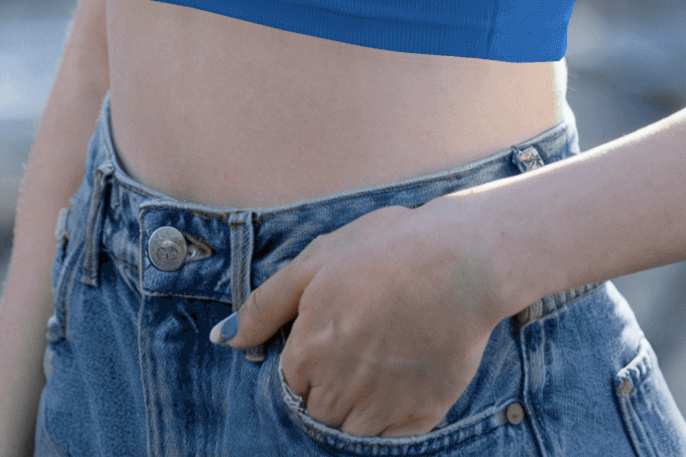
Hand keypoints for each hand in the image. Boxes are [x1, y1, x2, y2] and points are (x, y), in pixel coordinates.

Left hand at [210, 195, 505, 437]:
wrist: (462, 259)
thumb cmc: (386, 249)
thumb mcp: (317, 259)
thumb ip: (265, 304)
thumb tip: (223, 340)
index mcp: (308, 352)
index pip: (289, 382)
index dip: (308, 357)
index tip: (334, 331)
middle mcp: (339, 390)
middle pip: (317, 411)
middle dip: (328, 385)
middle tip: (360, 342)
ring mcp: (381, 408)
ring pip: (349, 430)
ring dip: (356, 406)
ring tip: (381, 360)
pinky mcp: (420, 417)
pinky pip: (390, 440)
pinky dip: (390, 420)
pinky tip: (403, 378)